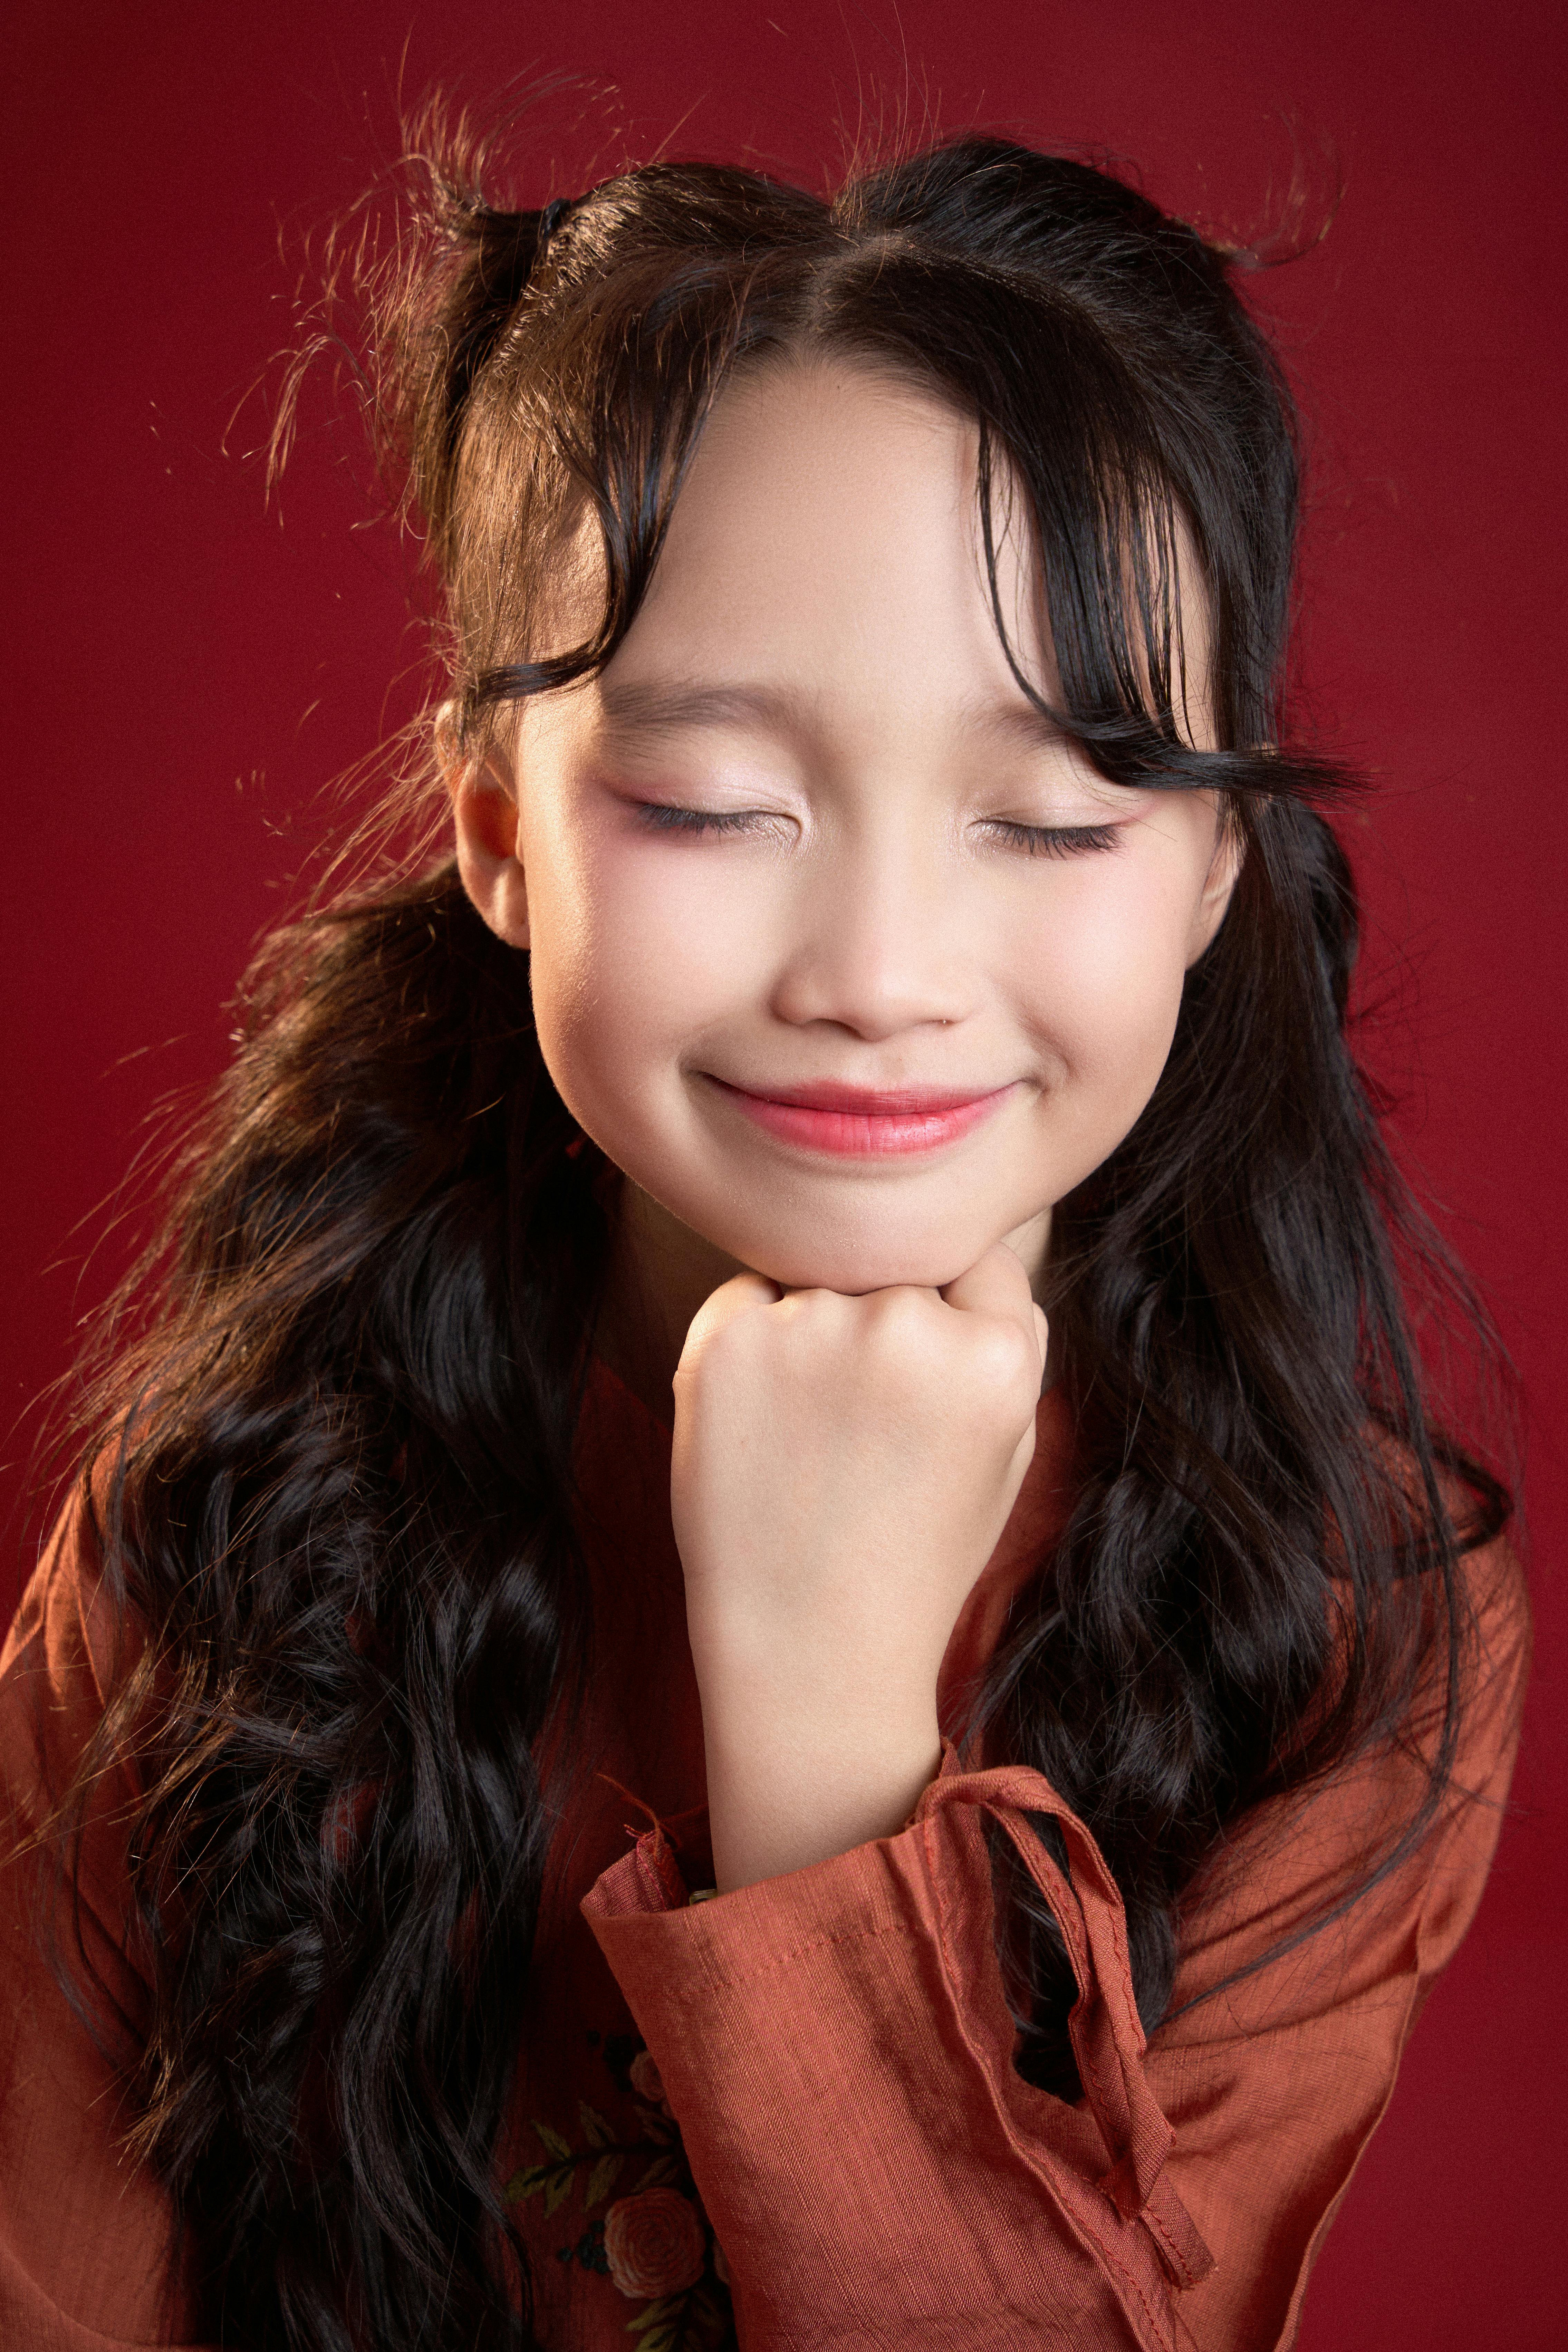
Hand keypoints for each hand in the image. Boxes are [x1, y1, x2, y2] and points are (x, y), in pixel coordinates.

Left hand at [671, 1244, 1047, 1889]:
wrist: (808, 1648)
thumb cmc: (912, 1556)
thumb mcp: (1005, 1456)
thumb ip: (1006, 1348)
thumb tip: (979, 1256)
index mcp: (995, 1358)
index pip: (982, 1264)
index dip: (953, 1315)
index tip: (925, 1376)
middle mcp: (909, 1327)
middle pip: (897, 1274)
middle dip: (882, 1329)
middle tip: (862, 1433)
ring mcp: (814, 1328)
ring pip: (819, 1285)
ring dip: (814, 1338)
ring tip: (811, 1446)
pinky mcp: (726, 1342)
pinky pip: (746, 1300)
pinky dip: (750, 1346)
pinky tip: (762, 1431)